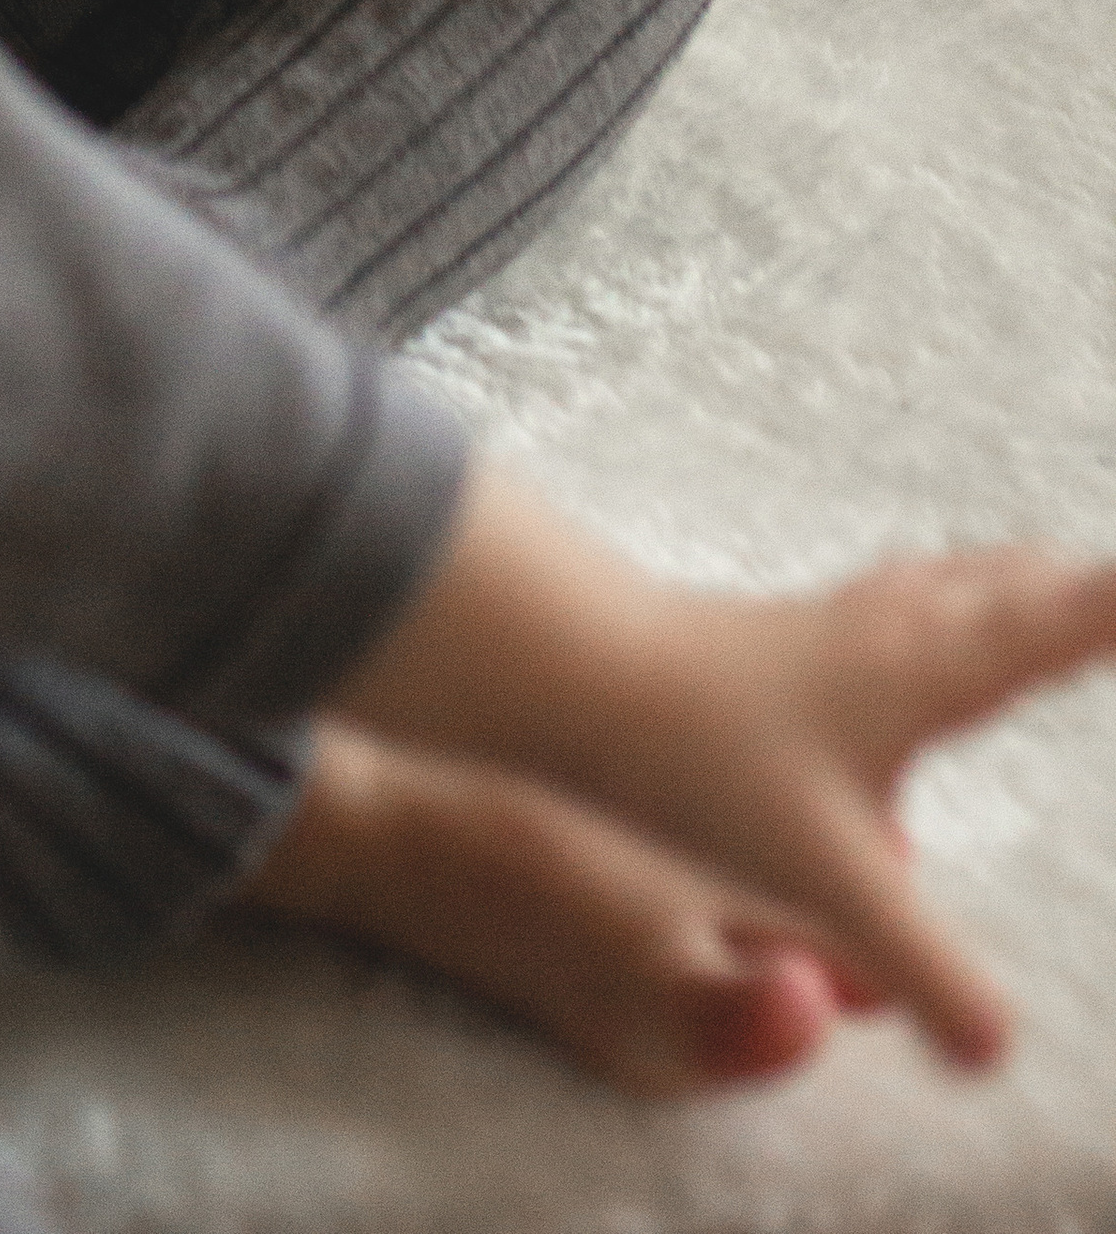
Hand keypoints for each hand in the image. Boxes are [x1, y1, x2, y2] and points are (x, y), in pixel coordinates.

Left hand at [333, 464, 1115, 1070]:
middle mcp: (889, 629)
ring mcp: (830, 623)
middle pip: (1008, 590)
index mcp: (925, 670)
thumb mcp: (830, 884)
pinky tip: (896, 614)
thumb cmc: (699, 759)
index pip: (1055, 627)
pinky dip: (930, 598)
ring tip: (1036, 581)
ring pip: (942, 584)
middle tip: (1113, 591)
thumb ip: (920, 971)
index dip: (1115, 607)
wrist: (569, 669)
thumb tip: (997, 1050)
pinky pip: (885, 601)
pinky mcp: (779, 633)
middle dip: (1075, 591)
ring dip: (1002, 583)